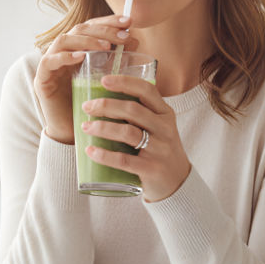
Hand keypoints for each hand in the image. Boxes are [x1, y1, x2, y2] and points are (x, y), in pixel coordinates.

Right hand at [34, 14, 138, 143]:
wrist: (73, 133)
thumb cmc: (91, 106)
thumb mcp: (107, 80)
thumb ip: (116, 61)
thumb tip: (134, 41)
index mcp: (78, 50)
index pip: (92, 27)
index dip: (108, 21)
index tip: (128, 21)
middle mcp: (63, 53)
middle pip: (79, 29)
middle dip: (102, 29)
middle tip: (122, 35)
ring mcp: (51, 65)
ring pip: (63, 40)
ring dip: (86, 40)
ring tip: (106, 47)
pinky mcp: (42, 80)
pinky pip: (49, 61)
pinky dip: (64, 56)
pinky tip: (80, 57)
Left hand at [78, 74, 190, 202]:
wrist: (179, 182)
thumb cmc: (160, 150)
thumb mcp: (159, 127)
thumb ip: (140, 114)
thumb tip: (103, 100)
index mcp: (165, 114)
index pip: (147, 90)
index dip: (125, 82)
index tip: (104, 81)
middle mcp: (165, 129)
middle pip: (132, 110)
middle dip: (106, 106)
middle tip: (87, 107)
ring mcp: (159, 149)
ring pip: (127, 133)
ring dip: (102, 128)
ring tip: (85, 127)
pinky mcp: (151, 169)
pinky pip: (124, 160)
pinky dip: (104, 155)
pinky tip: (90, 151)